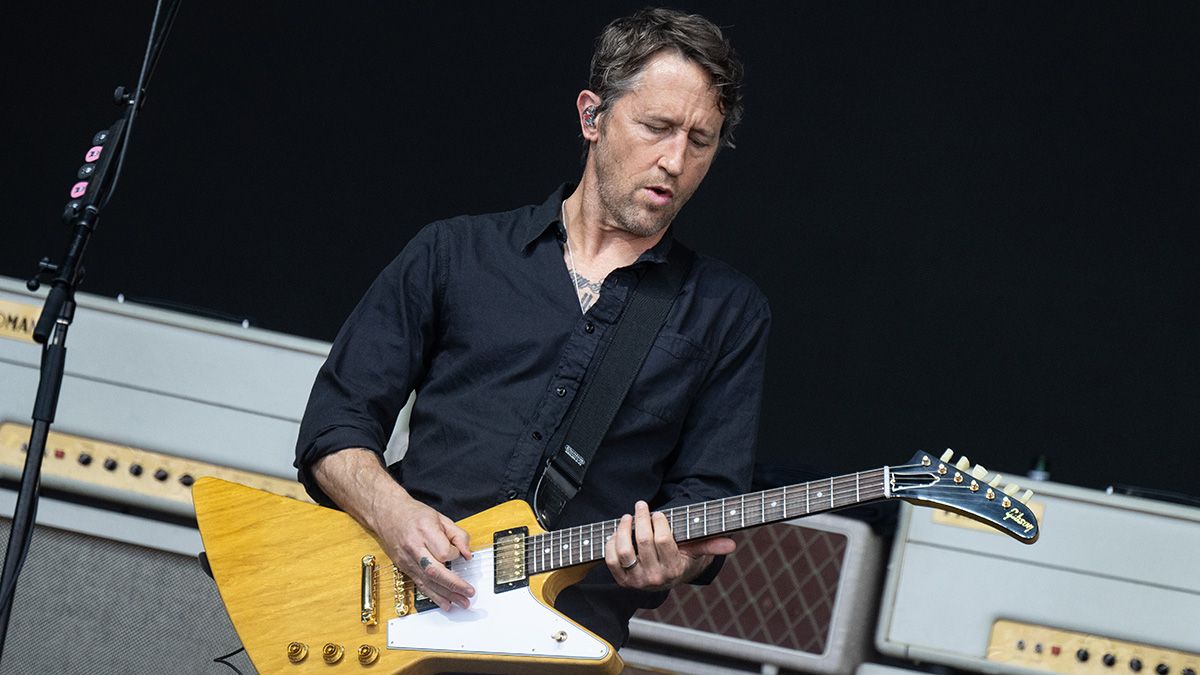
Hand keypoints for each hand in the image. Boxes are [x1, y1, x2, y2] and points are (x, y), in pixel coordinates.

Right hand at [376, 492, 474, 610]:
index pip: (444, 552)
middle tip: (469, 593)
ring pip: (427, 582)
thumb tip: (467, 554)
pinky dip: (433, 596)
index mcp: (425, 531)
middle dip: (454, 584)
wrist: (387, 513)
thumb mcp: (441, 518)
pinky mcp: (403, 568)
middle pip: (435, 571)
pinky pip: (420, 585)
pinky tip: (445, 603)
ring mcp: (407, 560)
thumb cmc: (414, 514)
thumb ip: (458, 535)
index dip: (455, 554)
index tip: (459, 553)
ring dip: (446, 595)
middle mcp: (414, 548)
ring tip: (462, 602)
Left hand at [605, 500, 735, 590]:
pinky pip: (610, 559)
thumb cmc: (682, 558)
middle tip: (641, 505)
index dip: (659, 522)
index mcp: (674, 569)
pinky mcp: (622, 580)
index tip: (659, 512)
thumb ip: (711, 545)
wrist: (666, 579)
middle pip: (642, 541)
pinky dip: (611, 542)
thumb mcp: (697, 552)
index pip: (662, 540)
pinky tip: (617, 531)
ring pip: (623, 550)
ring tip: (627, 517)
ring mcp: (636, 581)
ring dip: (623, 528)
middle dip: (641, 517)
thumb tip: (732, 544)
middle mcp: (654, 578)